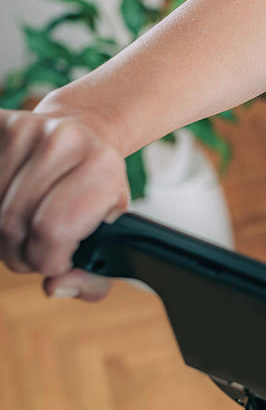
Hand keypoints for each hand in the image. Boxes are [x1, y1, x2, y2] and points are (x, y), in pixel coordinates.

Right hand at [0, 107, 129, 300]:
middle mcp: (65, 140)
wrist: (87, 131)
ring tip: (23, 225)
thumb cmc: (96, 184)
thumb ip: (93, 274)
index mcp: (102, 165)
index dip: (46, 259)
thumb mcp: (110, 225)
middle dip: (18, 252)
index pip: (53, 231)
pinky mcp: (0, 123)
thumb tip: (56, 287)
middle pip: (12, 224)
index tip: (54, 260)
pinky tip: (9, 201)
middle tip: (33, 247)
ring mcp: (29, 128)